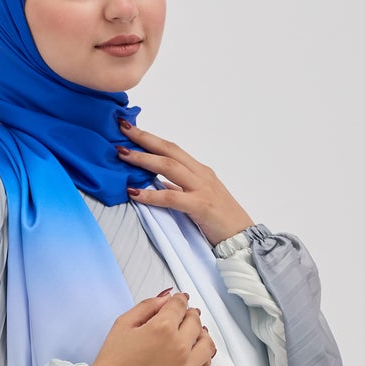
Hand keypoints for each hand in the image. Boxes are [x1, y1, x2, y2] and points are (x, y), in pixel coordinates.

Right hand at [91, 288, 216, 365]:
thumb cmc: (113, 361)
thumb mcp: (124, 323)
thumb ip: (147, 306)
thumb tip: (167, 298)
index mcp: (162, 328)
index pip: (180, 305)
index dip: (180, 300)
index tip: (180, 301)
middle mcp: (178, 347)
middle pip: (196, 322)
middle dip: (189, 316)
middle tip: (183, 318)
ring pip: (207, 344)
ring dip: (201, 336)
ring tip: (191, 336)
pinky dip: (202, 358)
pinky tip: (193, 355)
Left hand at [116, 117, 252, 244]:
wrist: (242, 237)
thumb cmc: (220, 220)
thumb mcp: (198, 198)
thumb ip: (179, 189)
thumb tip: (158, 184)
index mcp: (199, 171)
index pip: (171, 148)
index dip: (150, 137)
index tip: (130, 128)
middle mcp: (200, 174)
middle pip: (168, 150)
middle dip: (144, 138)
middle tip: (122, 128)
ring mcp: (201, 189)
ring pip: (168, 167)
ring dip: (143, 159)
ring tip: (122, 155)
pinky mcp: (200, 206)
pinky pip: (171, 197)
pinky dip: (150, 195)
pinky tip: (133, 192)